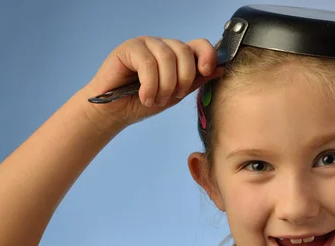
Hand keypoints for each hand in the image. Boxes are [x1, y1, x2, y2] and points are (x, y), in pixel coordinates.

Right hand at [83, 36, 224, 127]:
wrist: (113, 113)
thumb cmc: (142, 104)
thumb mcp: (175, 95)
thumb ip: (195, 82)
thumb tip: (221, 69)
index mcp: (176, 55)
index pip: (199, 44)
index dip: (207, 55)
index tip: (206, 71)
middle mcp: (162, 46)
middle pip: (184, 51)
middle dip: (182, 79)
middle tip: (170, 97)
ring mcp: (146, 44)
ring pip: (168, 57)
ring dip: (164, 85)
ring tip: (154, 100)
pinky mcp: (129, 48)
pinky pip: (148, 62)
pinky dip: (149, 85)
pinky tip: (144, 97)